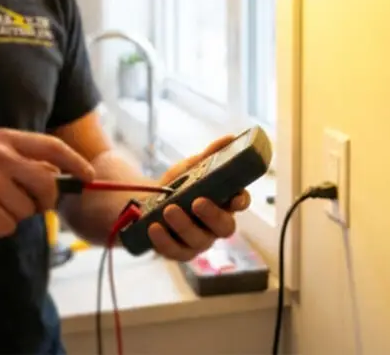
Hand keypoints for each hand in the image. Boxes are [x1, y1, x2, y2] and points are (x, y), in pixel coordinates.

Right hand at [0, 128, 94, 238]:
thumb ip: (19, 160)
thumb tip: (56, 178)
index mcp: (4, 139)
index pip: (52, 148)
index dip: (76, 162)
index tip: (89, 176)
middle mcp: (0, 156)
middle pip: (47, 185)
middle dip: (44, 201)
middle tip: (30, 205)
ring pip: (28, 210)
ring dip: (13, 215)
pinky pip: (8, 226)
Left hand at [148, 136, 251, 261]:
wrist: (148, 203)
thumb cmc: (178, 185)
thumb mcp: (191, 167)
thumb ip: (209, 155)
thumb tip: (229, 138)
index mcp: (224, 202)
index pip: (241, 202)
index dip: (241, 201)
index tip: (235, 198)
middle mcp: (216, 225)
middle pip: (225, 228)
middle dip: (212, 216)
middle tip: (197, 202)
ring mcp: (199, 241)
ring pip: (199, 241)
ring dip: (184, 225)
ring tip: (168, 209)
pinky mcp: (179, 252)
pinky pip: (175, 252)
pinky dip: (164, 241)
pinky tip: (154, 227)